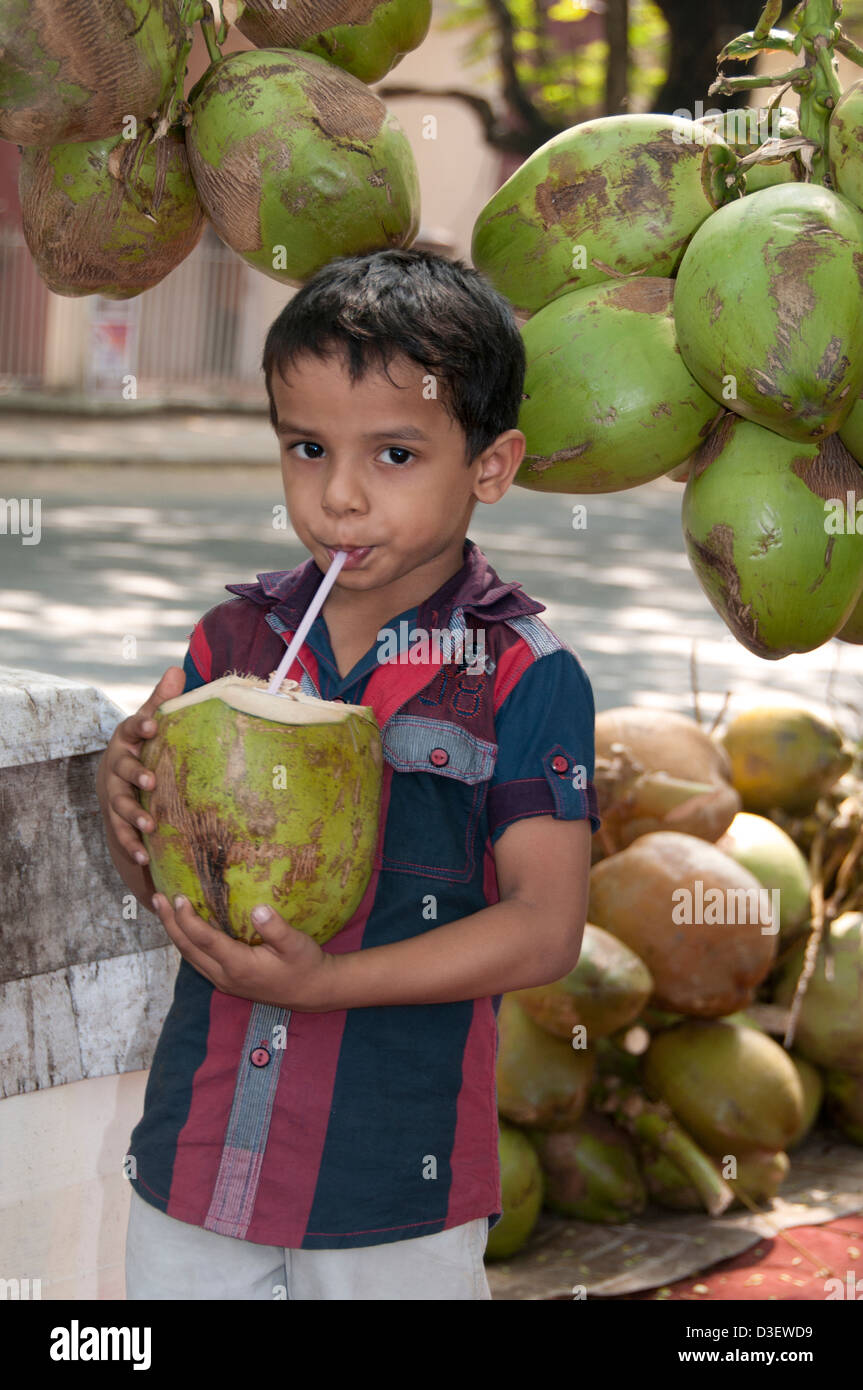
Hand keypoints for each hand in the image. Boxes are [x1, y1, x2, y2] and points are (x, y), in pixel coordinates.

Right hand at [96, 665, 185, 867]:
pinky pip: (121, 833)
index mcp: (128, 737)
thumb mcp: (153, 721)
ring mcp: (114, 793)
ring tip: (150, 827)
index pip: (133, 726)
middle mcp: (117, 765)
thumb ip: (163, 699)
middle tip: (152, 782)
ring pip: (120, 804)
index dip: (141, 725)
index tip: (154, 725)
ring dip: (133, 816)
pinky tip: (144, 858)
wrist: (122, 781)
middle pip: (123, 768)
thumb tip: (177, 669)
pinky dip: (131, 845)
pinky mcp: (116, 819)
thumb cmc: (146, 745)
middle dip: (136, 775)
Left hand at [150, 893, 336, 1011]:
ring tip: (163, 910)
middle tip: (157, 898)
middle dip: (170, 923)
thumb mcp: (297, 944)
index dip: (188, 919)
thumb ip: (277, 928)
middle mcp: (225, 976)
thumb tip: (258, 908)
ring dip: (175, 933)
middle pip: (188, 949)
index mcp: (239, 965)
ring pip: (190, 957)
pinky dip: (187, 942)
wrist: (312, 991)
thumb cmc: (305, 964)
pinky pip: (198, 960)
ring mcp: (224, 981)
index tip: (177, 897)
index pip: (204, 939)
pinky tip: (185, 928)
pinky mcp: (227, 981)